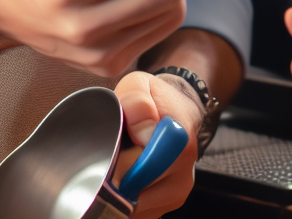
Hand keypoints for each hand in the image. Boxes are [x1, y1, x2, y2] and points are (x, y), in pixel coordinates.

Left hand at [114, 70, 202, 218]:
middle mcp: (185, 167)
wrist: (177, 110)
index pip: (146, 166)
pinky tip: (126, 181)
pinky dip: (128, 202)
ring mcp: (179, 188)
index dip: (120, 166)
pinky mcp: (172, 201)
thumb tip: (143, 132)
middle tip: (106, 160)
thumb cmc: (154, 99)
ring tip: (117, 168)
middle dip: (115, 180)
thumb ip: (137, 100)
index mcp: (178, 137)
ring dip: (121, 193)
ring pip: (138, 207)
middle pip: (136, 190)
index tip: (109, 157)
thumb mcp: (139, 84)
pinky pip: (143, 212)